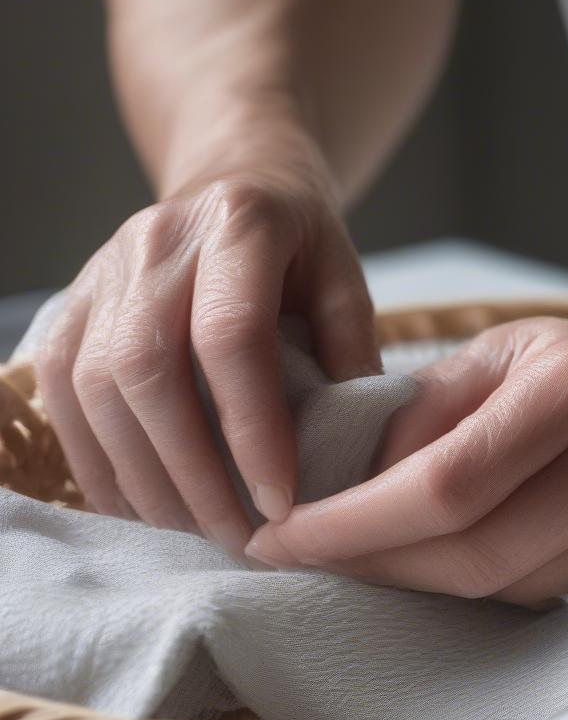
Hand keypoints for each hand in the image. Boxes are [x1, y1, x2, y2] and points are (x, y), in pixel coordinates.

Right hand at [36, 173, 377, 557]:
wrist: (235, 181)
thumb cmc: (301, 245)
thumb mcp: (346, 281)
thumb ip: (352, 355)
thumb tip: (349, 458)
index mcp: (240, 224)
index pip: (232, 338)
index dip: (253, 429)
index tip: (283, 503)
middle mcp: (156, 242)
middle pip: (146, 371)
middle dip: (192, 472)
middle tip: (240, 537)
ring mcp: (102, 272)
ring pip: (94, 391)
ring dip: (145, 480)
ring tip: (200, 532)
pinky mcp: (71, 307)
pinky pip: (63, 397)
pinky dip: (100, 464)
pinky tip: (146, 508)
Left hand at [245, 316, 567, 604]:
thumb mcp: (518, 348)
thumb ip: (433, 406)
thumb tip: (346, 474)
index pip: (443, 483)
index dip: (352, 523)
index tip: (277, 536)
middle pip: (468, 554)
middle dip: (369, 563)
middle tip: (292, 554)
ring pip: (496, 586)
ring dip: (411, 580)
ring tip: (347, 558)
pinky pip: (533, 594)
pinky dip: (468, 584)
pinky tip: (426, 565)